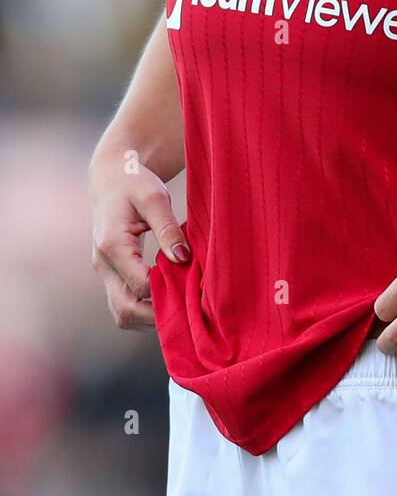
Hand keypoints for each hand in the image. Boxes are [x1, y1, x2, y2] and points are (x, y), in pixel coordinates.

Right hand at [89, 151, 189, 330]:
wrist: (111, 178)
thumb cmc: (134, 183)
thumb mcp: (155, 197)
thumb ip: (167, 229)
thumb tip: (182, 259)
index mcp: (112, 245)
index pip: (140, 285)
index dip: (167, 289)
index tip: (193, 282)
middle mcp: (103, 264)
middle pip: (125, 311)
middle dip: (157, 317)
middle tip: (190, 310)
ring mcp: (105, 272)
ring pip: (123, 314)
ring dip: (150, 317)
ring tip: (182, 306)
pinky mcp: (111, 275)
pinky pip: (125, 304)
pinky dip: (145, 309)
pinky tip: (169, 299)